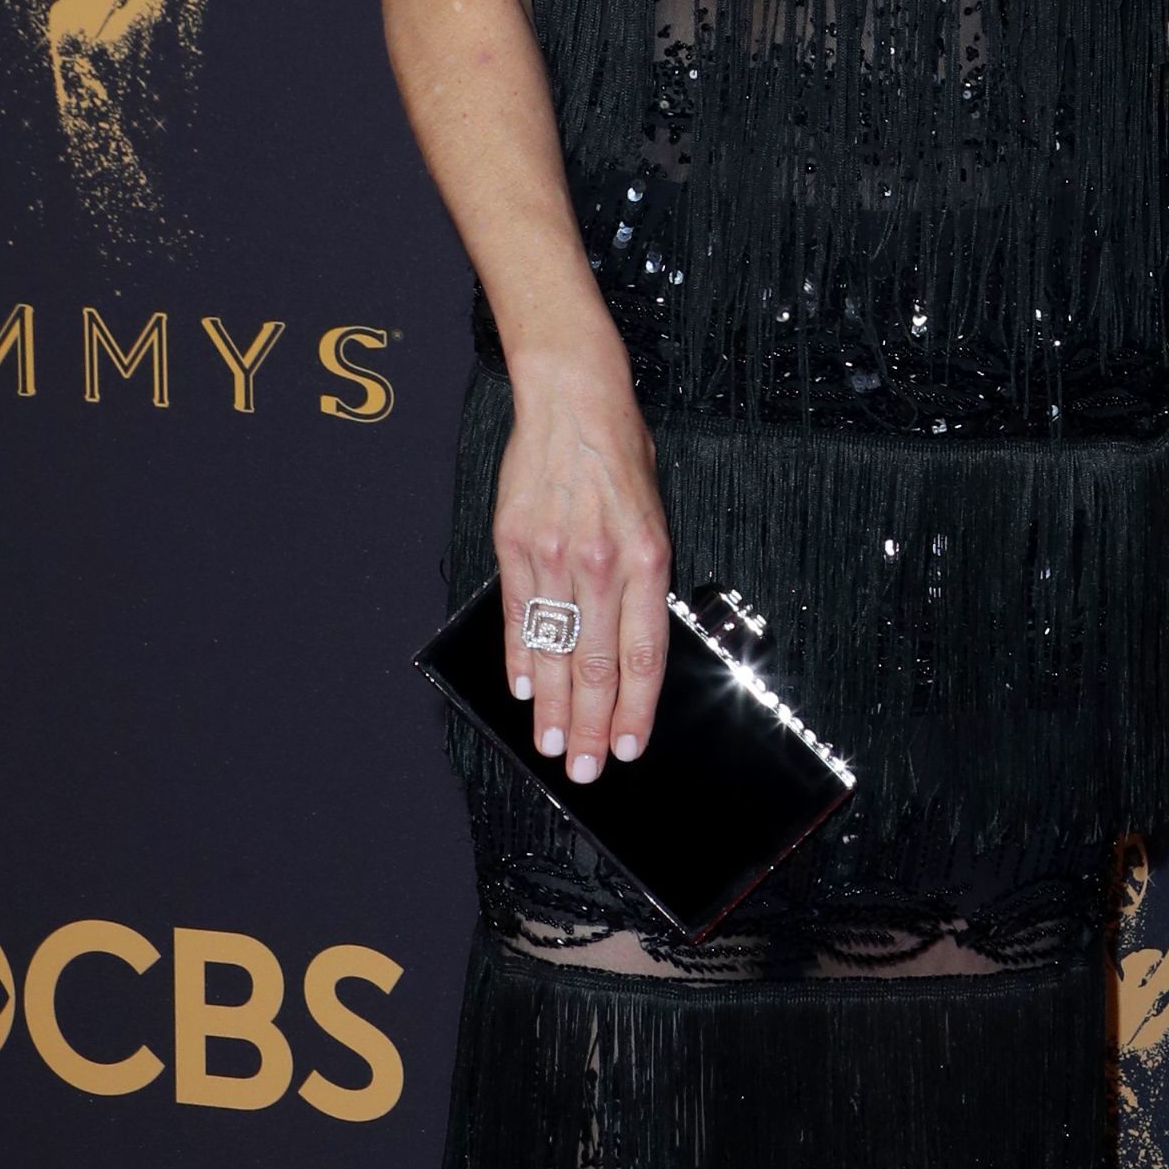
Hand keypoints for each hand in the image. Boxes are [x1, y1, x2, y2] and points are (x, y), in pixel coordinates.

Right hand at [492, 334, 669, 787]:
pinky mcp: (513, 544)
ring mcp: (553, 555)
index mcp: (648, 558)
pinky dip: (519, 660)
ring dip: (553, 707)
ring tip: (552, 747)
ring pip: (554, 650)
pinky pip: (516, 616)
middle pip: (597, 665)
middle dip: (593, 726)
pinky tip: (523, 693)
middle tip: (587, 770)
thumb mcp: (655, 516)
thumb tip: (630, 644)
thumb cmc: (622, 455)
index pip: (643, 655)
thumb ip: (642, 580)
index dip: (636, 710)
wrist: (574, 398)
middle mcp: (601, 564)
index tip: (630, 748)